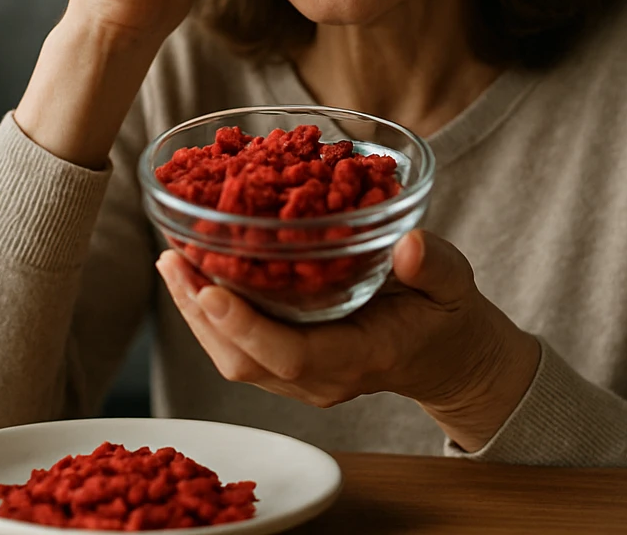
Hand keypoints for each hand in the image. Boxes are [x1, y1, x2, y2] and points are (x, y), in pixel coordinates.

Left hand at [155, 230, 541, 452]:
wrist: (446, 357)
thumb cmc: (447, 317)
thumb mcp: (455, 285)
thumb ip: (435, 267)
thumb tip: (411, 246)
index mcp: (361, 358)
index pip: (293, 355)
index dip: (248, 327)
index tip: (213, 290)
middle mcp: (322, 378)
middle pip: (245, 361)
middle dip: (202, 314)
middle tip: (172, 260)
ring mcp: (302, 379)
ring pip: (234, 359)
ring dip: (196, 312)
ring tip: (171, 261)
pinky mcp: (289, 367)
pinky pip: (239, 350)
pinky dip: (210, 314)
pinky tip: (193, 275)